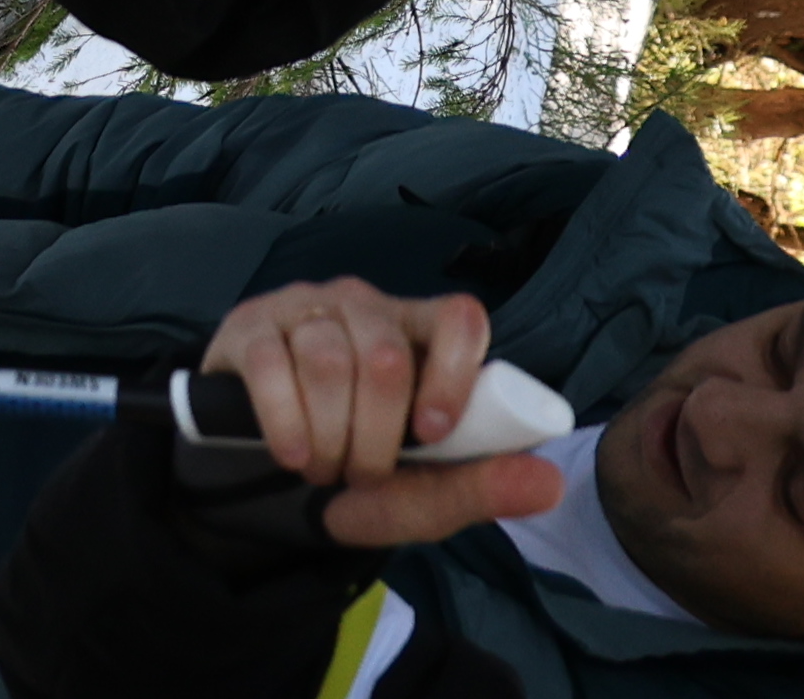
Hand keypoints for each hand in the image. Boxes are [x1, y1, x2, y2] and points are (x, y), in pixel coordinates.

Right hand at [204, 278, 569, 552]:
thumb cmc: (356, 476)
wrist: (262, 480)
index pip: (459, 317)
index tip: (434, 431)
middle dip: (375, 439)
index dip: (452, 372)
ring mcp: (306, 308)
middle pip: (386, 354)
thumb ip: (480, 488)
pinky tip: (292, 454)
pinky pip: (271, 363)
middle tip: (363, 476)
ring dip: (328, 438)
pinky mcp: (250, 325)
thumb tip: (553, 483)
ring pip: (328, 358)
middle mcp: (366, 306)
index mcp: (420, 335)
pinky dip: (285, 422)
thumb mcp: (419, 497)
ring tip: (324, 470)